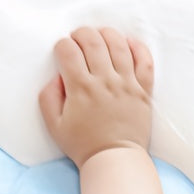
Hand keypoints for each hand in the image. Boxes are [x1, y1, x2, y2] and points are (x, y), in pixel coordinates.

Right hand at [38, 28, 154, 168]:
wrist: (113, 159)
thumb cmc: (82, 144)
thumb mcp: (54, 126)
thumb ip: (48, 98)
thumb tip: (58, 77)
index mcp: (80, 88)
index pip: (68, 51)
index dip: (62, 45)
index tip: (62, 51)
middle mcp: (104, 80)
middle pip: (93, 41)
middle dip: (82, 33)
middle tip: (78, 38)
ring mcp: (126, 83)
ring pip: (118, 44)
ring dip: (106, 33)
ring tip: (100, 36)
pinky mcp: (143, 89)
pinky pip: (144, 59)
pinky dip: (136, 46)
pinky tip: (127, 44)